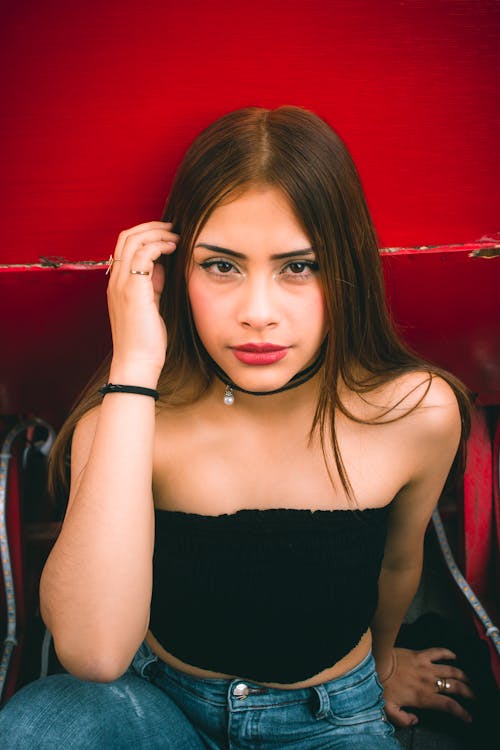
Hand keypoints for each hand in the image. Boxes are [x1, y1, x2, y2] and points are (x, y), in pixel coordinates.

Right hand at [106, 221, 178, 379]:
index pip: (125, 245)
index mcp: (117, 283)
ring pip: (133, 240)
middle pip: (126, 236)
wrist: (138, 362)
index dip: (146, 233)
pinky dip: (159, 245)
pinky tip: (173, 248)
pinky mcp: (133, 291)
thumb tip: (163, 265)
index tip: (168, 235)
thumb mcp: (151, 304)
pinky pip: (143, 255)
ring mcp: (121, 284)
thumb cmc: (146, 339)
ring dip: (157, 233)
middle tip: (173, 228)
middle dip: (152, 227)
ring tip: (176, 236)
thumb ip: (153, 283)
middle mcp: (115, 280)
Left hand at [379, 647, 474, 726]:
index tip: (468, 717)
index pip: (449, 706)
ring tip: (469, 680)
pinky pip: (438, 652)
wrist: (376, 662)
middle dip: (468, 693)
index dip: (462, 712)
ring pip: (452, 670)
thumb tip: (415, 720)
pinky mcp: (421, 654)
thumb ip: (403, 719)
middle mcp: (429, 682)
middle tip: (473, 697)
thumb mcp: (389, 709)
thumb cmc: (381, 686)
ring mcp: (426, 666)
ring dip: (463, 676)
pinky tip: (454, 656)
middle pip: (456, 687)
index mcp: (423, 697)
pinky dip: (448, 653)